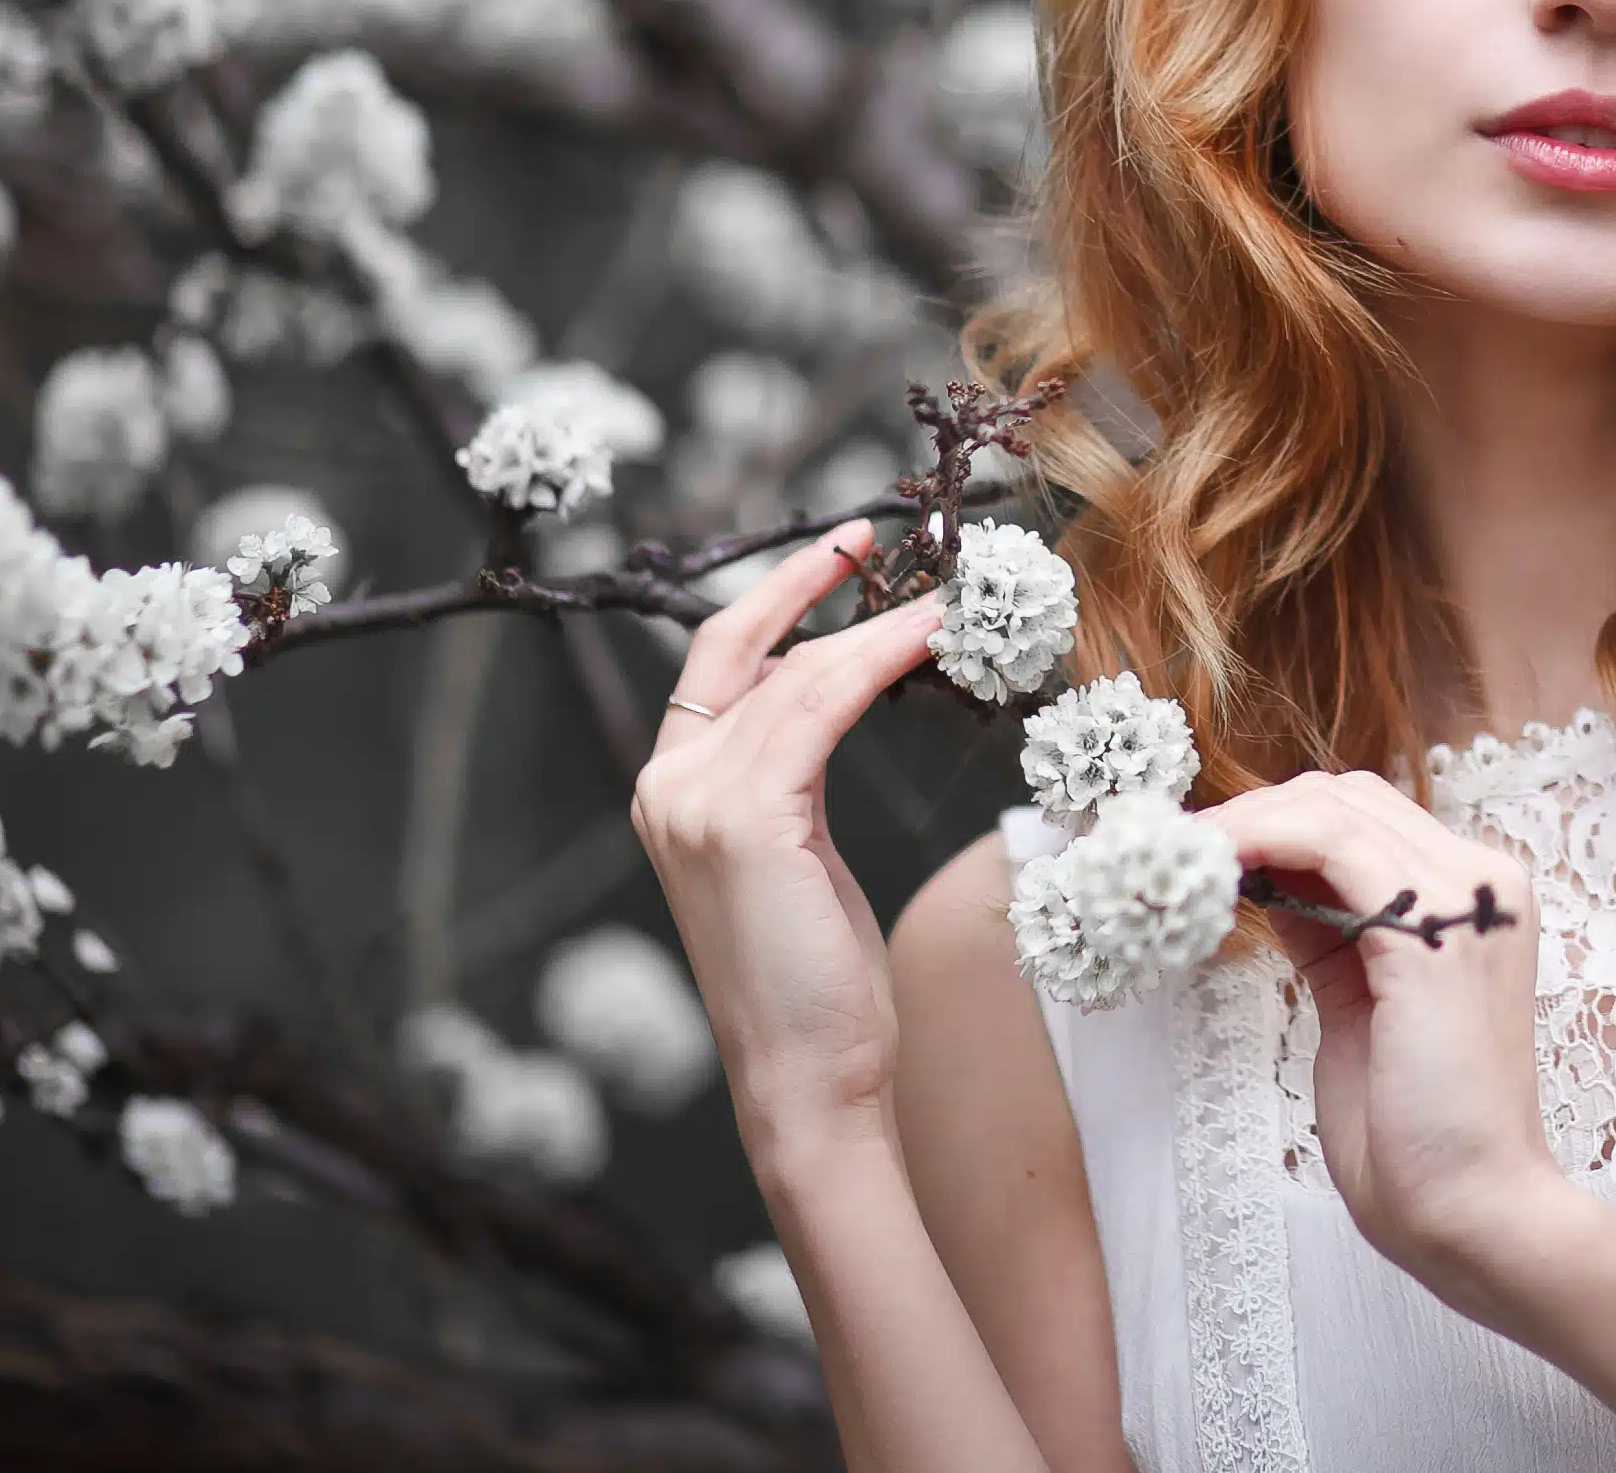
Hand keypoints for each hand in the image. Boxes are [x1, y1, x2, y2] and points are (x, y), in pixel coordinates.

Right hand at [631, 520, 941, 1166]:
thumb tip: (830, 703)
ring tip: (948, 603)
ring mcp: (695, 803)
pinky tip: (926, 640)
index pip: (716, 667)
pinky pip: (821, 705)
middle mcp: (667, 789)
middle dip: (807, 583)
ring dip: (876, 626)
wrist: (807, 1079)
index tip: (837, 557)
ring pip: (797, 674)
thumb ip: (793, 784)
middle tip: (873, 537)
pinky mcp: (745, 819)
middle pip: (740, 647)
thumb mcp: (799, 859)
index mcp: (672, 796)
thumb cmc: (816, 982)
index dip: (774, 602)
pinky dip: (877, 659)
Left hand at [1202, 770, 1589, 1306]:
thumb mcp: (1361, 1009)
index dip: (1275, 822)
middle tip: (1177, 856)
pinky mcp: (1433, 934)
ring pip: (1335, 808)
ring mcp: (1467, 901)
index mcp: (1477, 900)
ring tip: (1180, 861)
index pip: (1366, 819)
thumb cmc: (1419, 1137)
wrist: (1473, 1212)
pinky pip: (1334, 847)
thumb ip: (1332, 936)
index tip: (1198, 853)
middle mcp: (1486, 882)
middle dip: (1253, 814)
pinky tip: (1213, 869)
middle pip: (1348, 798)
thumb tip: (1270, 881)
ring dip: (1244, 823)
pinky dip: (1263, 841)